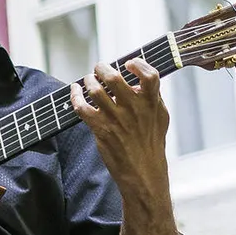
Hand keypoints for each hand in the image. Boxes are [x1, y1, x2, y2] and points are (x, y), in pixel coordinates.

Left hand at [71, 58, 170, 204]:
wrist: (142, 171)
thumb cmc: (151, 143)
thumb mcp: (160, 116)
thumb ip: (153, 97)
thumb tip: (139, 80)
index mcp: (151, 103)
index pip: (149, 75)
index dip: (139, 64)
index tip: (128, 63)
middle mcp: (133, 109)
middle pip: (114, 78)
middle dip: (102, 68)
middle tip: (98, 68)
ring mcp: (116, 119)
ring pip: (95, 91)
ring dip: (88, 81)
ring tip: (88, 80)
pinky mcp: (101, 129)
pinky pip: (82, 108)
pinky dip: (75, 96)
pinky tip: (74, 91)